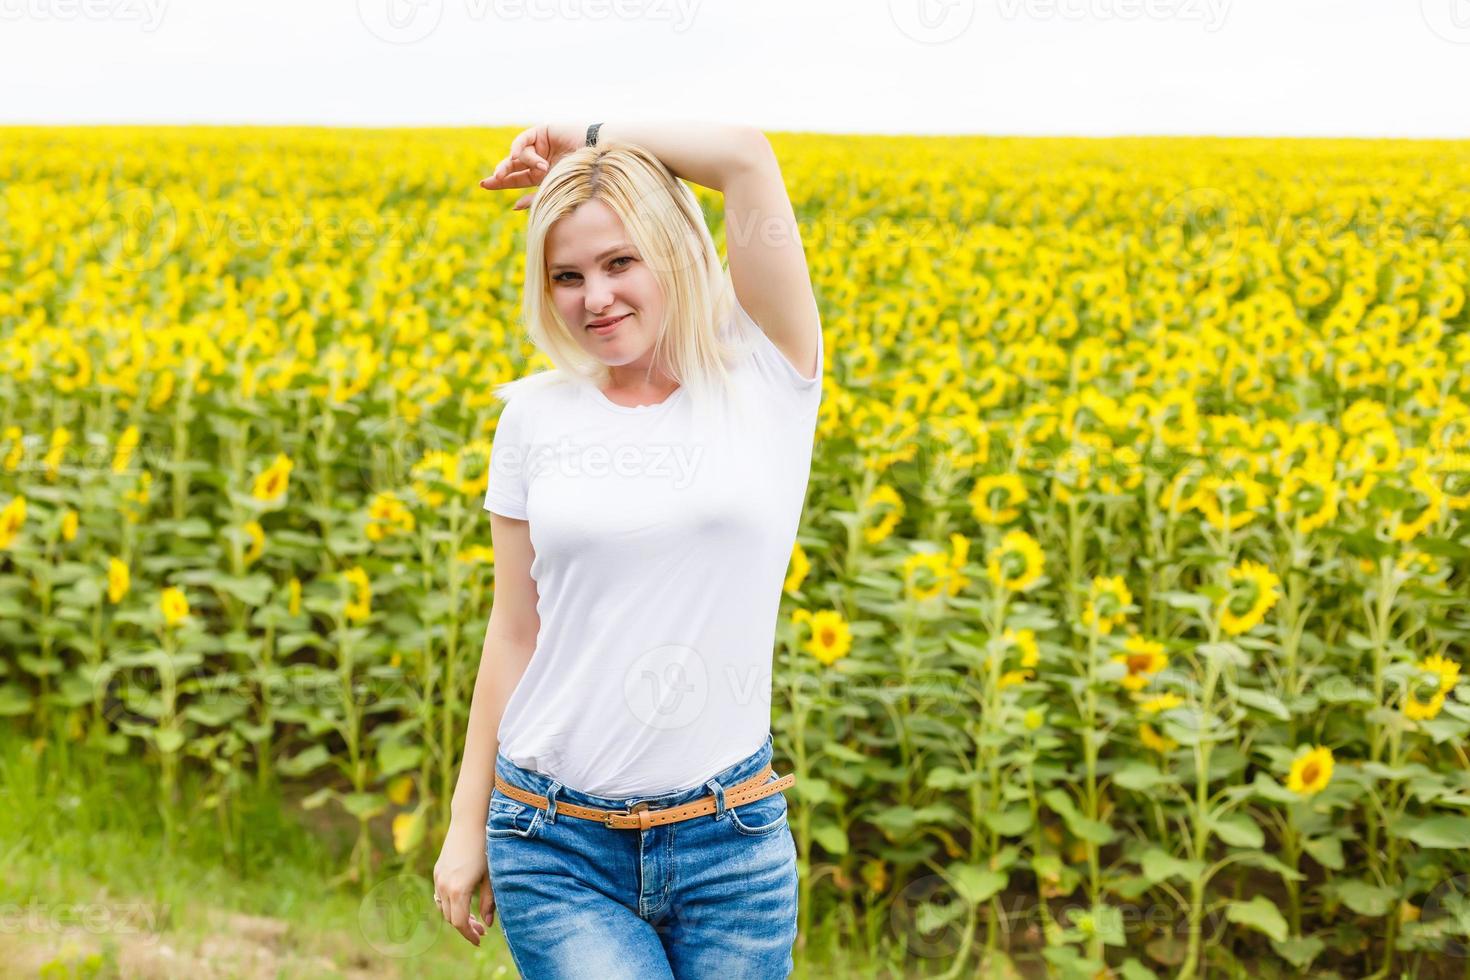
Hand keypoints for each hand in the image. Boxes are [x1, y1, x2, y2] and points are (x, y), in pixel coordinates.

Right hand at [432, 818, 495, 945]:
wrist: (470, 821)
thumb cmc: (486, 846)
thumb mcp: (491, 876)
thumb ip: (489, 902)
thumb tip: (487, 924)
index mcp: (458, 890)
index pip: (460, 923)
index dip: (469, 934)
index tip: (480, 940)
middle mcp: (444, 885)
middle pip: (450, 917)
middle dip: (465, 927)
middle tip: (481, 930)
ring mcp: (438, 877)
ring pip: (443, 907)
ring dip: (456, 915)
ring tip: (473, 918)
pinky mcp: (438, 870)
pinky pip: (440, 895)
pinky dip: (450, 904)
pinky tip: (463, 902)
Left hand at [479, 123, 586, 209]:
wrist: (597, 158)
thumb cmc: (580, 177)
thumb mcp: (553, 191)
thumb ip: (534, 198)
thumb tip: (513, 207)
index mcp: (542, 176)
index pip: (516, 179)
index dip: (500, 182)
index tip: (484, 185)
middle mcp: (539, 160)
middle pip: (512, 166)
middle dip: (501, 173)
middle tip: (491, 180)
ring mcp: (540, 145)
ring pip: (518, 155)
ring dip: (526, 163)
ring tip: (543, 168)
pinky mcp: (542, 132)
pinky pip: (523, 142)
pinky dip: (522, 150)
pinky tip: (525, 157)